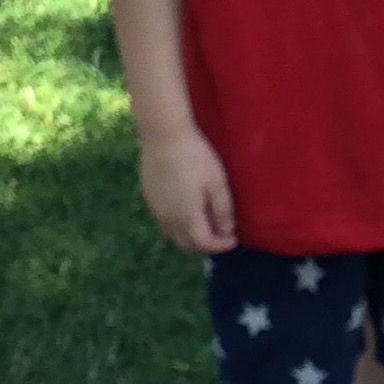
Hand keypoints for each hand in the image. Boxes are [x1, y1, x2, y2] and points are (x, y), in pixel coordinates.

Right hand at [139, 124, 238, 252]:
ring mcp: (155, 211)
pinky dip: (178, 226)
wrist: (163, 136)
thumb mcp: (217, 182)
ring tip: (206, 226)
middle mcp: (168, 221)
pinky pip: (164, 223)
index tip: (234, 240)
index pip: (204, 244)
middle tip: (221, 237)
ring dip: (190, 238)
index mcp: (187, 218)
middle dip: (205, 246)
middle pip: (186, 245)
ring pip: (173, 236)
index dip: (221, 246)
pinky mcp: (149, 199)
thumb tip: (227, 230)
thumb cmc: (195, 157)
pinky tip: (187, 212)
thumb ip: (222, 209)